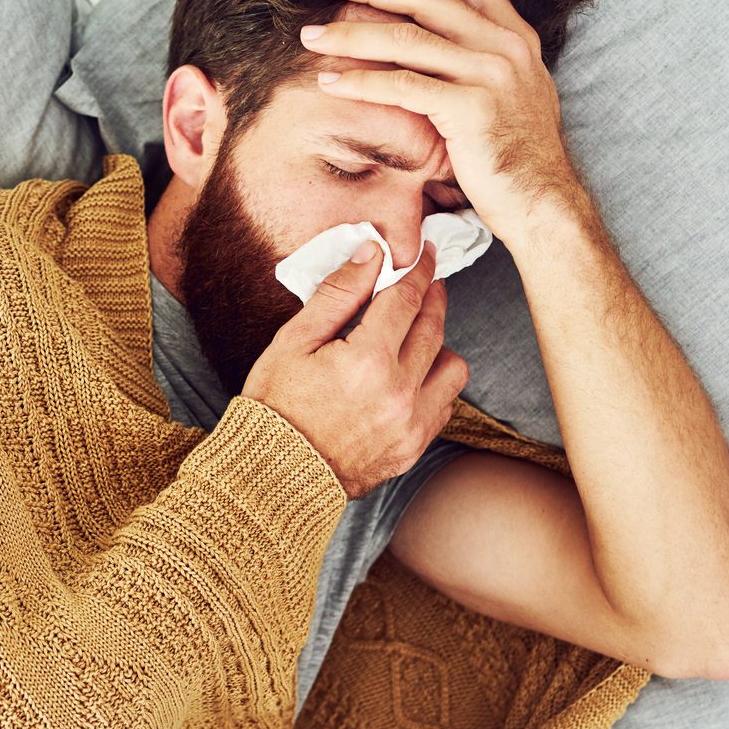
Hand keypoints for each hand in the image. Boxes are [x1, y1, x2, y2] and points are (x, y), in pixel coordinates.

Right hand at [239, 234, 468, 499]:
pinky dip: (435, 384)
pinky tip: (411, 376)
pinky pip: (445, 405)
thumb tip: (371, 254)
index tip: (424, 257)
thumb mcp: (294, 342)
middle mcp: (398, 392)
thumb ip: (337, 295)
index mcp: (367, 360)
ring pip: (453, 368)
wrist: (275, 474)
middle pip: (433, 328)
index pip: (406, 300)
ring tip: (417, 337)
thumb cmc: (276, 405)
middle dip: (433, 298)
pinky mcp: (413, 447)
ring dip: (440, 344)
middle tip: (427, 282)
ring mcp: (411, 423)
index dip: (418, 272)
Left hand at [305, 0, 589, 239]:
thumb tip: (439, 42)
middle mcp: (505, 46)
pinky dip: (360, 82)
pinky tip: (330, 82)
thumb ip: (484, 60)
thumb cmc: (518, 155)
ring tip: (312, 35)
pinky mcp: (470, 109)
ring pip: (406, 40)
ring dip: (351, 34)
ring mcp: (490, 75)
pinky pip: (403, 87)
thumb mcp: (514, 92)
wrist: (543, 201)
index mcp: (516, 35)